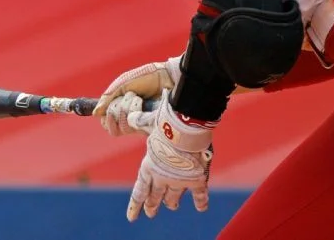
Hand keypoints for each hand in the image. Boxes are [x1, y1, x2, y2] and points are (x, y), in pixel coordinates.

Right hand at [94, 56, 181, 136]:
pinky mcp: (149, 125)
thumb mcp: (123, 84)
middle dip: (116, 110)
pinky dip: (134, 110)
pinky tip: (142, 102)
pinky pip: (133, 126)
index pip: (106, 124)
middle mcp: (129, 119)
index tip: (112, 105)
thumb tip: (95, 114)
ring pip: (122, 127)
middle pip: (111, 128)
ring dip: (126, 108)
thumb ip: (108, 98)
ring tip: (137, 97)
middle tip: (127, 97)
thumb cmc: (146, 77)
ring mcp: (139, 122)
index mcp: (121, 109)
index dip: (106, 117)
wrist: (166, 76)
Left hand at [127, 96, 214, 220]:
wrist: (187, 128)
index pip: (139, 192)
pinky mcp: (196, 180)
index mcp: (149, 168)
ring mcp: (179, 181)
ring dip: (172, 203)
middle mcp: (162, 179)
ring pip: (174, 199)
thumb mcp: (150, 122)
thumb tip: (131, 115)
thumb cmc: (166, 123)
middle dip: (152, 206)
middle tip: (151, 213)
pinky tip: (202, 208)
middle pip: (155, 198)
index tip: (132, 218)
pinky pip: (199, 195)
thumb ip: (141, 121)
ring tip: (173, 205)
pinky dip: (201, 202)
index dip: (135, 206)